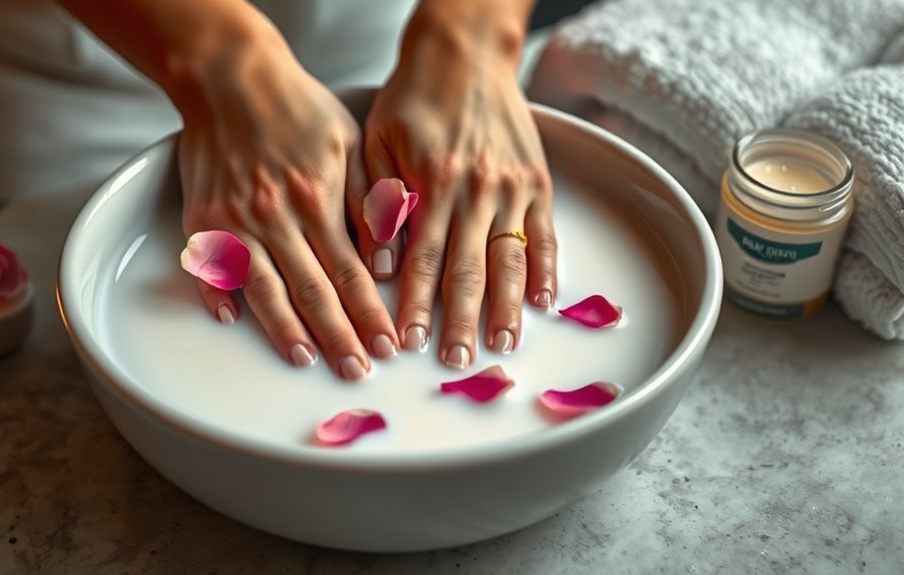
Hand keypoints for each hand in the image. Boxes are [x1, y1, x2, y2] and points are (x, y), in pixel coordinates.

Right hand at [177, 19, 397, 379]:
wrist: (229, 77)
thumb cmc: (296, 107)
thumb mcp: (350, 142)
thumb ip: (368, 201)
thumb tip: (385, 257)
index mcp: (318, 200)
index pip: (350, 273)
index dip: (369, 315)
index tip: (386, 346)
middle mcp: (276, 216)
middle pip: (312, 291)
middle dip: (339, 336)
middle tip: (356, 370)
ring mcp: (234, 219)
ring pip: (264, 288)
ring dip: (286, 330)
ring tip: (306, 359)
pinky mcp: (202, 217)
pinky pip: (210, 265)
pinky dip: (218, 294)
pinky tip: (231, 321)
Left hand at [352, 1, 556, 368]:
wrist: (463, 53)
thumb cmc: (413, 98)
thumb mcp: (377, 141)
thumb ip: (379, 203)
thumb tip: (381, 264)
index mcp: (431, 184)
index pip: (420, 261)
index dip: (413, 306)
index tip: (407, 342)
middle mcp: (475, 190)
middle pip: (467, 271)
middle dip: (461, 321)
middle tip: (456, 359)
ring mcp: (511, 187)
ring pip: (510, 259)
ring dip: (507, 307)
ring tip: (503, 344)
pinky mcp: (537, 179)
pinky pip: (545, 233)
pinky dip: (547, 269)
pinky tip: (544, 301)